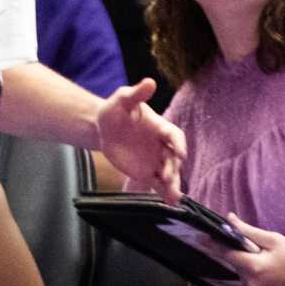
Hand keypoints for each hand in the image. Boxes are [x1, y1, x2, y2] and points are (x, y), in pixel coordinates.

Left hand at [93, 78, 184, 203]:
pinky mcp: (148, 172)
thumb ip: (136, 93)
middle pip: (173, 159)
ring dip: (173, 185)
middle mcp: (163, 146)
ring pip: (169, 175)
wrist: (104, 128)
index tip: (181, 153)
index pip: (174, 136)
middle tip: (167, 176)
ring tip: (174, 199)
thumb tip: (149, 81)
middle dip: (172, 168)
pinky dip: (164, 193)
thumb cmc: (115, 110)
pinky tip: (169, 203)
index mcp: (161, 127)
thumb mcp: (122, 99)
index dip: (178, 144)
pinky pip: (158, 184)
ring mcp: (157, 160)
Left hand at [217, 215, 284, 285]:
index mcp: (255, 267)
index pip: (228, 255)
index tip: (205, 239)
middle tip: (260, 252)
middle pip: (237, 266)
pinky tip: (271, 275)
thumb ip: (249, 232)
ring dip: (250, 269)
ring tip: (269, 265)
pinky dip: (256, 279)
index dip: (217, 246)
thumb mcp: (273, 240)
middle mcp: (253, 284)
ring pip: (244, 277)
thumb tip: (230, 219)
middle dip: (243, 257)